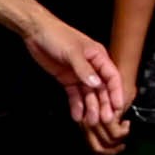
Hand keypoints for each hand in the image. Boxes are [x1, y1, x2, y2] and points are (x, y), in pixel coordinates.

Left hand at [24, 11, 128, 140]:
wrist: (36, 33)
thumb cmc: (58, 36)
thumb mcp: (72, 51)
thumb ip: (83, 69)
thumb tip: (96, 84)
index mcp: (98, 57)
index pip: (112, 77)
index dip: (116, 92)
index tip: (118, 106)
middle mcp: (92, 67)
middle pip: (101, 89)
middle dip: (104, 104)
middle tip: (104, 120)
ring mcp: (79, 75)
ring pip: (89, 95)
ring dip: (91, 108)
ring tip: (90, 122)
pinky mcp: (67, 80)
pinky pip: (74, 95)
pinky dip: (76, 106)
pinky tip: (77, 116)